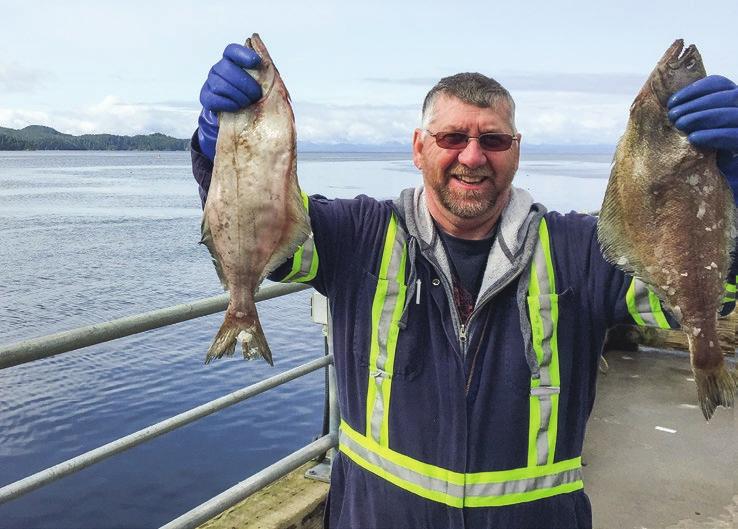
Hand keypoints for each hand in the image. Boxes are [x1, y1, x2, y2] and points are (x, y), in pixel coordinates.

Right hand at [197, 43, 262, 160]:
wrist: (238, 116)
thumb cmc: (250, 97)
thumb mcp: (261, 83)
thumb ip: (264, 71)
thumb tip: (267, 58)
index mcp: (231, 62)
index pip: (232, 51)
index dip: (243, 54)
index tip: (256, 62)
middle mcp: (219, 69)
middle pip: (227, 68)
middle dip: (245, 84)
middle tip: (256, 95)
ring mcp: (210, 82)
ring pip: (220, 84)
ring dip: (238, 96)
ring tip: (247, 103)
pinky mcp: (206, 98)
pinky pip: (214, 99)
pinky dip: (229, 104)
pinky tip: (237, 107)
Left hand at [667, 75, 737, 200]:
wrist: (720, 193)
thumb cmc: (702, 164)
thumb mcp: (694, 137)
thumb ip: (686, 121)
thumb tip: (665, 108)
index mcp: (731, 105)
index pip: (719, 84)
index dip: (696, 89)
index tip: (672, 101)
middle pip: (726, 96)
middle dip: (697, 103)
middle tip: (673, 116)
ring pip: (733, 113)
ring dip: (703, 116)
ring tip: (680, 125)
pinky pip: (735, 136)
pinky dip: (715, 135)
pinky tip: (695, 138)